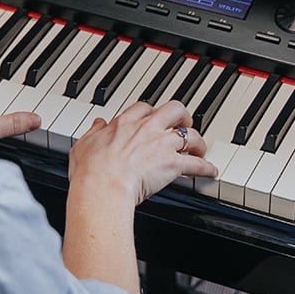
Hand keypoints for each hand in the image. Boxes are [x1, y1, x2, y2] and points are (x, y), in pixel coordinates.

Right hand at [68, 100, 217, 205]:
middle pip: (174, 110)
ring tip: (200, 149)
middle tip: (184, 122)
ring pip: (191, 135)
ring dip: (198, 142)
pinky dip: (206, 167)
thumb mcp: (83, 145)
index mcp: (125, 123)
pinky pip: (197, 164)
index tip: (153, 116)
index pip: (144, 107)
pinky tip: (211, 171)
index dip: (151, 111)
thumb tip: (97, 124)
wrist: (103, 186)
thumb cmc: (91, 171)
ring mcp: (162, 145)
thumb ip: (93, 132)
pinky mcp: (173, 165)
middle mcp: (147, 129)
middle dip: (182, 115)